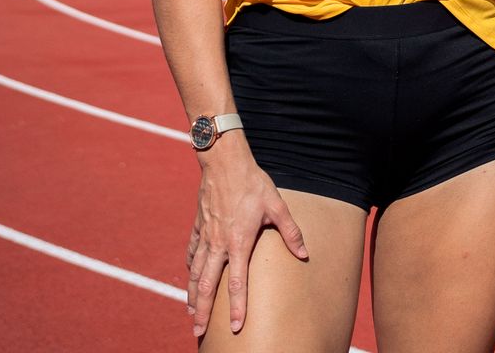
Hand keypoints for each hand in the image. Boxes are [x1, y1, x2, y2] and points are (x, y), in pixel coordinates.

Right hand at [187, 141, 307, 337]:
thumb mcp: (278, 205)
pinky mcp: (199, 227)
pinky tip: (190, 277)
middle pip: (207, 285)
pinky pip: (192, 252)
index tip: (235, 326)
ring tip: (190, 313)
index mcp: (238, 242)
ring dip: (192, 295)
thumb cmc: (253, 183)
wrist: (225, 163)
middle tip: (198, 332)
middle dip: (202, 311)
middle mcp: (218, 244)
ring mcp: (206, 236)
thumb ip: (290, 232)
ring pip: (195, 272)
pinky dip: (190, 268)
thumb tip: (304, 253)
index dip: (237, 306)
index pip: (237, 282)